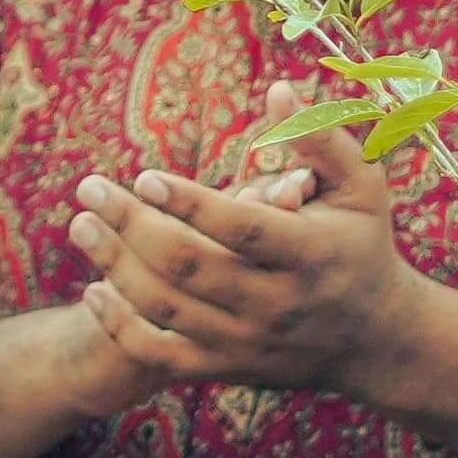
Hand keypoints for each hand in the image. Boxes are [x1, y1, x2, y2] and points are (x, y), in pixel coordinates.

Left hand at [69, 131, 428, 399]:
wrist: (375, 340)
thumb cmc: (362, 245)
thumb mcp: (362, 187)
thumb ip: (320, 139)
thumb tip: (278, 89)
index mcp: (311, 254)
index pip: (242, 229)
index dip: (190, 203)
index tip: (144, 175)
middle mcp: (278, 304)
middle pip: (190, 267)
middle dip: (131, 225)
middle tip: (89, 189)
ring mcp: (249, 342)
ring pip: (167, 309)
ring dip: (115, 266)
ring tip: (81, 225)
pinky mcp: (228, 368)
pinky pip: (162, 355)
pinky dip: (120, 326)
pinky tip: (94, 289)